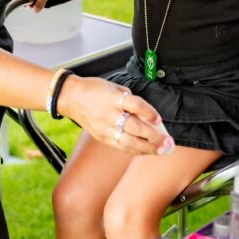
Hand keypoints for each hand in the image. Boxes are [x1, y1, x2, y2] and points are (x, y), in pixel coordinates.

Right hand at [58, 76, 174, 155]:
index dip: (148, 112)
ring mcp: (104, 128)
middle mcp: (108, 114)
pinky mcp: (102, 137)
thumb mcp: (114, 88)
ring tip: (162, 150)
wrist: (71, 98)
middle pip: (134, 127)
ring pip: (128, 142)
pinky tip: (147, 151)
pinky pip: (121, 146)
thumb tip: (147, 115)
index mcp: (112, 98)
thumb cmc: (94, 89)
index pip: (134, 105)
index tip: (158, 119)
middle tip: (168, 142)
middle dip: (154, 137)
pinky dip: (136, 150)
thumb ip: (130, 100)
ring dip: (148, 148)